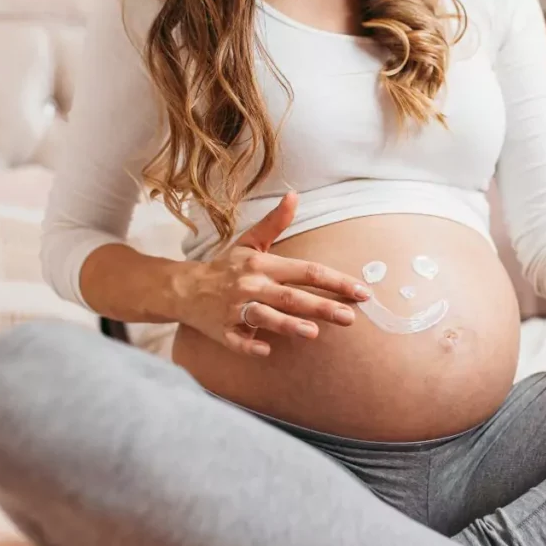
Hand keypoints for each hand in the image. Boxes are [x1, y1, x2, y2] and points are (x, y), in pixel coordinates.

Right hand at [173, 192, 370, 356]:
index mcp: (262, 265)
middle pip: (291, 296)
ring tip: (314, 333)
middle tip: (350, 317)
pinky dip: (249, 344)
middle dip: (322, 306)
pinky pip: (236, 340)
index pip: (306, 271)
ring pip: (265, 316)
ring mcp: (235, 309)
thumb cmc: (226, 267)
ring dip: (288, 324)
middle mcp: (251, 285)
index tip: (361, 291)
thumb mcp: (250, 242)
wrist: (183, 288)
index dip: (335, 281)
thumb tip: (295, 196)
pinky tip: (265, 350)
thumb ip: (275, 223)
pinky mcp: (222, 330)